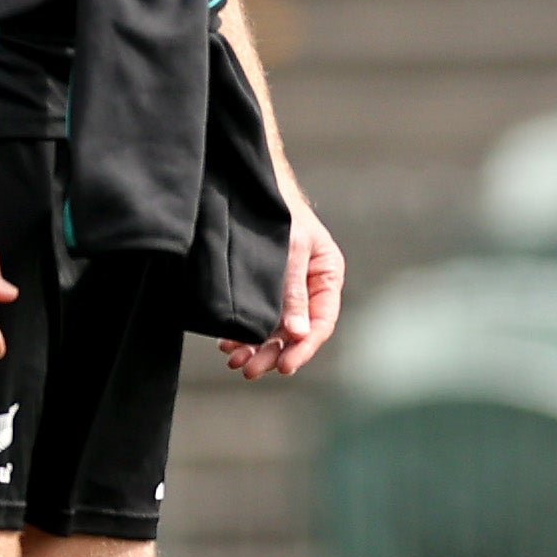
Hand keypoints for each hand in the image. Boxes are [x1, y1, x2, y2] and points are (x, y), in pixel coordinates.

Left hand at [220, 190, 345, 380]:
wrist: (254, 186)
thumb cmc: (279, 212)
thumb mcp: (290, 250)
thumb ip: (293, 293)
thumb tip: (297, 334)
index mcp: (327, 277)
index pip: (321, 322)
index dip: (303, 348)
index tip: (284, 366)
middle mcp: (309, 288)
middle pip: (296, 333)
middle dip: (273, 353)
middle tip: (250, 370)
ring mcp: (286, 290)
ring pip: (275, 330)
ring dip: (256, 347)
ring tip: (235, 361)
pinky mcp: (265, 289)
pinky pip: (258, 318)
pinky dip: (244, 332)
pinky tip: (229, 343)